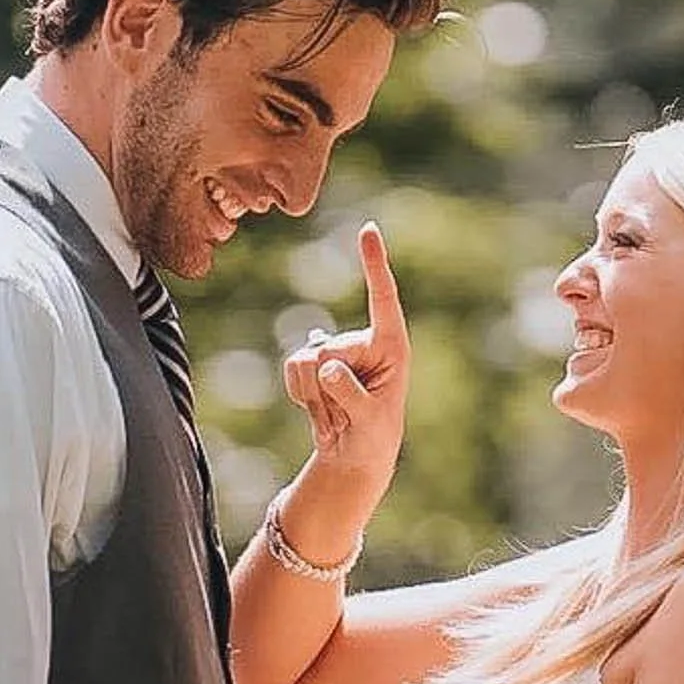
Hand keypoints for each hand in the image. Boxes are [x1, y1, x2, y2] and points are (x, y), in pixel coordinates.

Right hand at [282, 222, 411, 512]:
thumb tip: (328, 366)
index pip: (382, 297)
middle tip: (346, 417)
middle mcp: (362, 339)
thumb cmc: (374, 435)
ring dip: (315, 398)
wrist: (354, 453)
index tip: (368, 229)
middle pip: (328, 349)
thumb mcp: (371, 421)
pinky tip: (320, 414)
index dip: (374, 263)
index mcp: (391, 343)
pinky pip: (292, 370)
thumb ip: (352, 394)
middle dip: (329, 390)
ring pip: (305, 361)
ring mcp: (334, 348)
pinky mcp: (310, 361)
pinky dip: (300, 397)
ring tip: (336, 417)